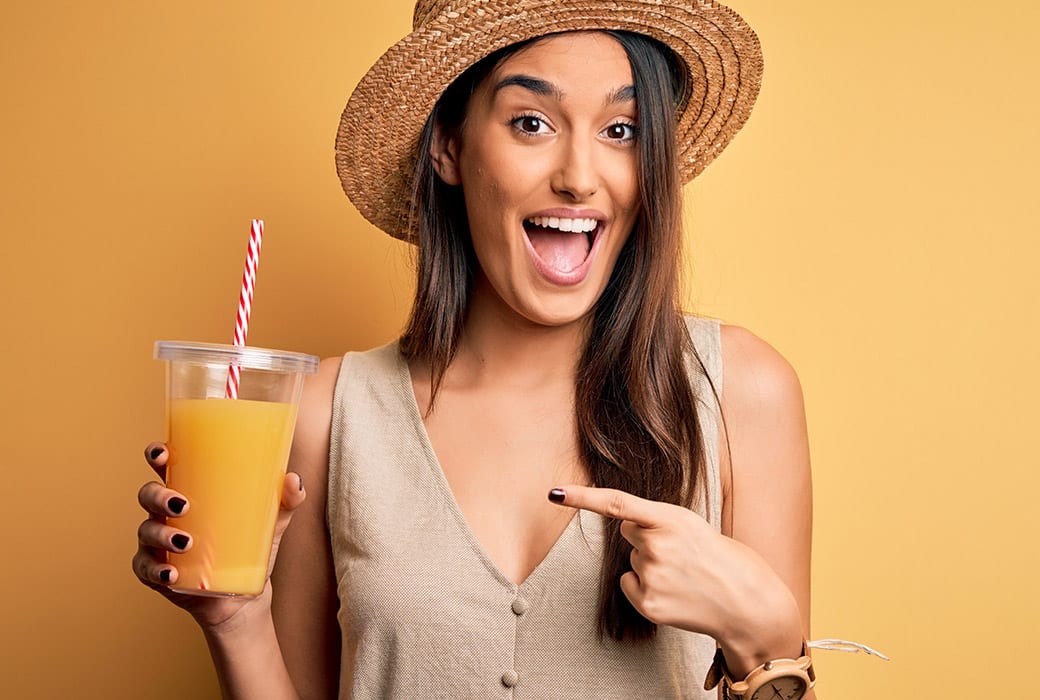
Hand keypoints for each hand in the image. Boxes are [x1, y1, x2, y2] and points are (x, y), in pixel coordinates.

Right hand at [132, 441, 305, 630]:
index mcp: (189, 492)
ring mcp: (158, 544)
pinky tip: (171, 573)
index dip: (157, 455)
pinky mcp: (157, 574)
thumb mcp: (271, 524)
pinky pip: (146, 569)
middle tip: (182, 506)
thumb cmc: (250, 549)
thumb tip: (294, 480)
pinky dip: (156, 570)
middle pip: (149, 495)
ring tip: (186, 542)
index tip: (162, 454)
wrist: (243, 597)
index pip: (165, 466)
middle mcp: (167, 514)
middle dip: (159, 497)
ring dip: (161, 535)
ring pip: (146, 531)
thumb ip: (285, 501)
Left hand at [548, 485, 799, 650]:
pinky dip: (645, 588)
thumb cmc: (718, 557)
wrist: (746, 601)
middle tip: (681, 552)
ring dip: (651, 565)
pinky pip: (629, 584)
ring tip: (684, 574)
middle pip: (628, 533)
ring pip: (632, 561)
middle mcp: (658, 546)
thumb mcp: (691, 525)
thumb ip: (656, 521)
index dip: (583, 498)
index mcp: (672, 519)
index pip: (617, 504)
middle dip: (647, 538)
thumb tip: (623, 526)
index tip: (555, 493)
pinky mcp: (648, 604)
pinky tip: (672, 591)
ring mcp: (652, 577)